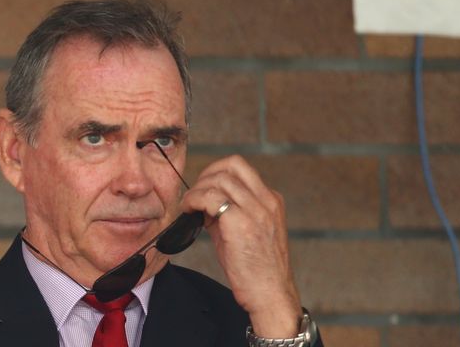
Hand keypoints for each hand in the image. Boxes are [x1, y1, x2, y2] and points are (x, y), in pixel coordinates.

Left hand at [181, 155, 301, 337]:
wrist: (270, 294)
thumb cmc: (257, 269)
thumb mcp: (248, 232)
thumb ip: (230, 212)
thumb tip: (203, 203)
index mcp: (271, 200)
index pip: (241, 168)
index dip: (216, 172)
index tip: (204, 189)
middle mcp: (266, 201)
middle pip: (232, 164)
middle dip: (206, 174)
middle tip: (194, 194)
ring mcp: (256, 210)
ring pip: (220, 178)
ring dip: (198, 189)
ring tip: (189, 206)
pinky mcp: (242, 223)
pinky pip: (212, 198)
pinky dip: (195, 200)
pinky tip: (190, 212)